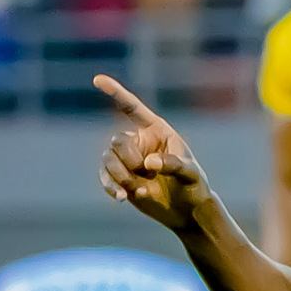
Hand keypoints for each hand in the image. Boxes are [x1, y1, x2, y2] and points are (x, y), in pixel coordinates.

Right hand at [95, 75, 210, 232]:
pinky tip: (121, 198)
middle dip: (129, 161)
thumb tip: (148, 162)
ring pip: (108, 159)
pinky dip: (110, 186)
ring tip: (142, 191)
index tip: (97, 79)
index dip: (115, 93)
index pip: (132, 108)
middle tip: (149, 174)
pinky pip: (105, 176)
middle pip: (117, 141)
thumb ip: (173, 164)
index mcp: (157, 130)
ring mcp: (127, 159)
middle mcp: (139, 141)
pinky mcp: (120, 177)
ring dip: (122, 177)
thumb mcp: (191, 174)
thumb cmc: (194, 187)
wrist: (187, 211)